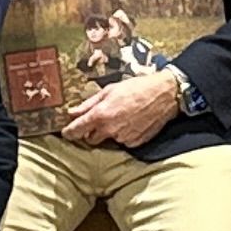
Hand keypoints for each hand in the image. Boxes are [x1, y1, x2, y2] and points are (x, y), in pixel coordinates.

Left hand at [62, 66, 188, 149]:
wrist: (164, 95)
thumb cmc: (136, 88)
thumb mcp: (109, 90)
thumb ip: (88, 104)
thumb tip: (72, 112)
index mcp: (101, 115)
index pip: (77, 130)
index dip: (69, 132)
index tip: (66, 133)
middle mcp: (110, 130)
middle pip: (91, 139)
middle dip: (92, 131)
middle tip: (100, 119)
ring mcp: (123, 138)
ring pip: (109, 139)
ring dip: (110, 132)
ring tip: (121, 116)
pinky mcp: (135, 143)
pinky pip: (123, 141)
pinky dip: (124, 134)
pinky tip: (131, 122)